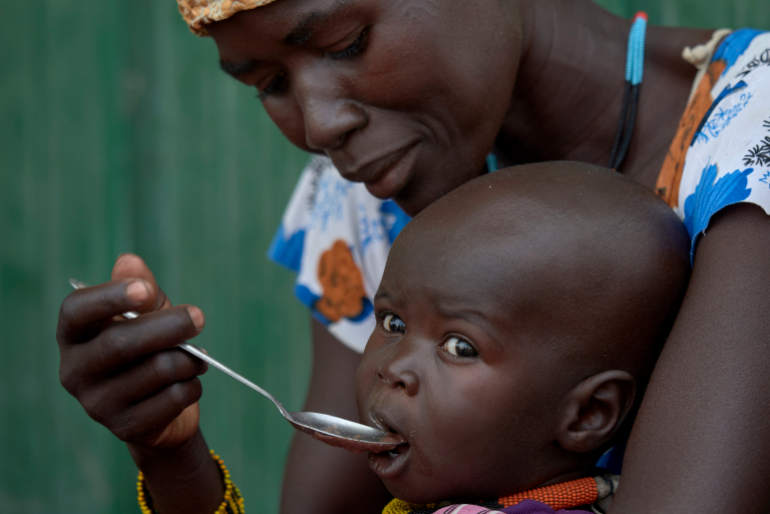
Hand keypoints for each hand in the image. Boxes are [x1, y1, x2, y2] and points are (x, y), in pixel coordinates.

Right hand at [57, 254, 207, 450]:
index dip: (110, 298)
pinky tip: (190, 382)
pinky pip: (172, 398)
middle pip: (122, 343)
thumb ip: (141, 287)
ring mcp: (97, 404)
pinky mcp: (125, 428)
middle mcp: (75, 371)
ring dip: (189, 359)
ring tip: (197, 357)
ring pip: (156, 370)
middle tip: (199, 317)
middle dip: (169, 326)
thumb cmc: (150, 347)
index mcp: (73, 335)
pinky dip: (192, 385)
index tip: (146, 290)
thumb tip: (130, 261)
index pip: (77, 312)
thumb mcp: (148, 312)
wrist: (162, 409)